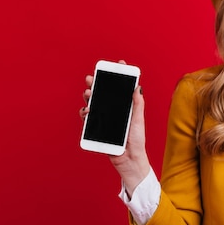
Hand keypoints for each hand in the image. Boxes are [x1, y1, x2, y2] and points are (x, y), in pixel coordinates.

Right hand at [79, 60, 150, 195]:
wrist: (129, 159)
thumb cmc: (136, 141)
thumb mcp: (138, 120)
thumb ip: (137, 104)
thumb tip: (138, 87)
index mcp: (126, 107)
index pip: (121, 88)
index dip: (120, 76)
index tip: (119, 64)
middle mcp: (114, 111)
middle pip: (104, 93)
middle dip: (97, 83)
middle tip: (92, 77)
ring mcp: (105, 119)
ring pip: (94, 103)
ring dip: (89, 96)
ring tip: (89, 92)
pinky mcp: (98, 128)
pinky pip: (88, 118)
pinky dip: (85, 112)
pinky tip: (87, 110)